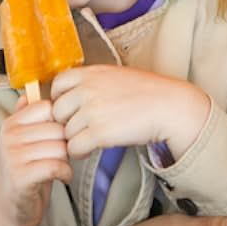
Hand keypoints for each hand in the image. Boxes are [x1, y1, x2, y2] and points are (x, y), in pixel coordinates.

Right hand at [0, 96, 72, 225]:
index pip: (49, 107)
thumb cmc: (24, 170)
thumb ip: (26, 116)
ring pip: (60, 147)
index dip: (62, 121)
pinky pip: (56, 166)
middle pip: (58, 128)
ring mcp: (13, 156)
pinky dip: (65, 173)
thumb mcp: (24, 140)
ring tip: (61, 166)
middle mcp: (9, 136)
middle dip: (67, 143)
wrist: (9, 207)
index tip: (61, 135)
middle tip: (63, 155)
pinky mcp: (21, 177)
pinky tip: (62, 177)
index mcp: (11, 123)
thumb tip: (29, 92)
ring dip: (67, 160)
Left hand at [50, 65, 209, 158]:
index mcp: (91, 73)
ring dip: (75, 138)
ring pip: (65, 132)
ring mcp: (91, 111)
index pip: (57, 84)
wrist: (169, 106)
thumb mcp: (115, 75)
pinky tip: (91, 149)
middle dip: (66, 122)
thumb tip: (74, 94)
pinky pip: (74, 148)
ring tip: (90, 139)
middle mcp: (87, 89)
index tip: (71, 109)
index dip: (61, 99)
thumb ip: (93, 82)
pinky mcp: (99, 133)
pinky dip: (80, 152)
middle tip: (80, 128)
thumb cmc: (148, 92)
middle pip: (57, 111)